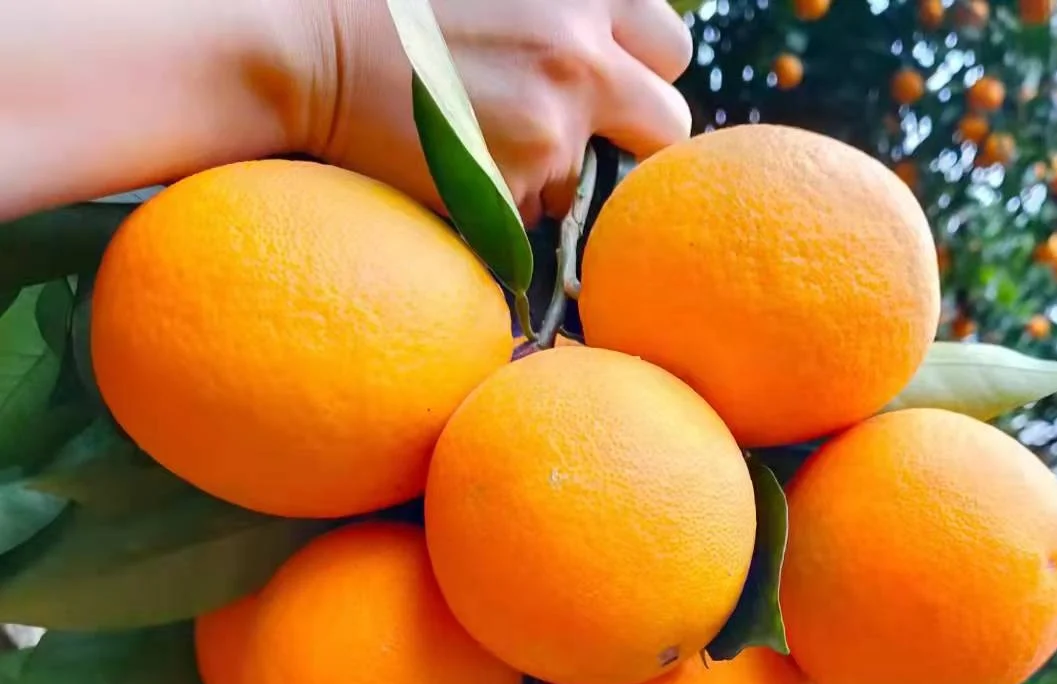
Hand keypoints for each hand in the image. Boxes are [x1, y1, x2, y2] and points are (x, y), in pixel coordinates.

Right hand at [306, 0, 694, 222]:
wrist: (305, 46)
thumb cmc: (393, 6)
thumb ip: (567, 8)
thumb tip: (615, 45)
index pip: (672, 48)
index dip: (643, 71)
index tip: (608, 82)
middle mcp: (582, 53)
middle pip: (670, 122)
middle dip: (631, 135)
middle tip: (576, 131)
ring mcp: (553, 124)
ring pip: (594, 178)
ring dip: (556, 170)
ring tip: (482, 135)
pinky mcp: (516, 183)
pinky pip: (538, 211)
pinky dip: (507, 200)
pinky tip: (458, 160)